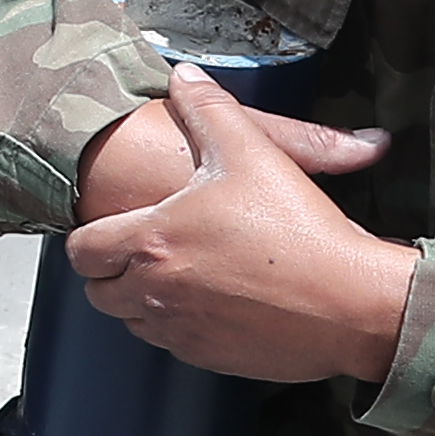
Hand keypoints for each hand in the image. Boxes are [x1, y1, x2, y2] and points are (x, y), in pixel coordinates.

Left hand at [63, 73, 409, 384]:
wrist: (352, 303)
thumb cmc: (300, 228)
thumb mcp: (252, 150)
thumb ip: (210, 108)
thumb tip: (184, 77)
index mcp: (153, 241)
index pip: (83, 250)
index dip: (86, 236)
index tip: (102, 227)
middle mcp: (156, 293)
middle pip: (99, 293)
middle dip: (108, 273)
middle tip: (134, 250)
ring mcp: (182, 332)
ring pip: (133, 323)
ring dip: (140, 300)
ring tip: (172, 272)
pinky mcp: (211, 359)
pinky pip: (174, 346)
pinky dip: (178, 325)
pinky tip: (209, 299)